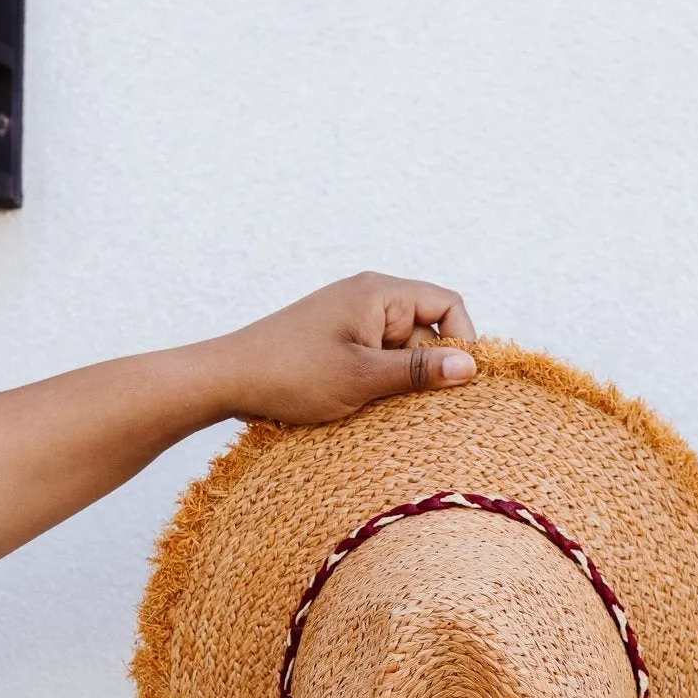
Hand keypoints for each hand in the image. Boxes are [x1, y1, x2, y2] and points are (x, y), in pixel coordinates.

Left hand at [212, 272, 477, 424]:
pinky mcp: (338, 341)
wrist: (226, 379)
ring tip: (377, 405)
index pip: (447, 305)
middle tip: (410, 403)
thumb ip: (419, 371)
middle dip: (426, 368)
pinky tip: (362, 404)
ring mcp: (352, 320)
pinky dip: (379, 381)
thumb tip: (472, 367)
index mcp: (379, 293)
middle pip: (427, 330)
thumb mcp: (362, 378)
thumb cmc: (290, 373)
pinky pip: (378, 358)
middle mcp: (369, 299)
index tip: (456, 382)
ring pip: (402, 350)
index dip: (462, 341)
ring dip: (400, 380)